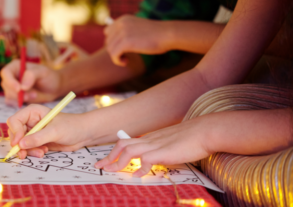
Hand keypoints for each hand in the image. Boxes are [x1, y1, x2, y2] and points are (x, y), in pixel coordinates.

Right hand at [1, 60, 62, 103]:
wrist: (54, 87)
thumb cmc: (48, 76)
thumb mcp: (42, 72)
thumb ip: (31, 76)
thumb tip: (22, 87)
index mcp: (16, 66)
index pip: (6, 72)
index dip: (10, 81)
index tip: (19, 89)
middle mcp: (12, 76)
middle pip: (6, 85)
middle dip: (17, 93)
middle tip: (32, 95)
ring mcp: (12, 87)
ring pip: (8, 95)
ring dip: (20, 98)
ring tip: (35, 95)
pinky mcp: (15, 97)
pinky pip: (11, 102)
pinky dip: (19, 103)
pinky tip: (30, 99)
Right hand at [7, 104, 89, 158]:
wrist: (83, 134)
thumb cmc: (71, 126)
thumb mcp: (55, 131)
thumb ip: (38, 137)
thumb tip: (21, 144)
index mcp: (32, 112)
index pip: (14, 121)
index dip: (15, 132)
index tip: (19, 143)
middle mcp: (30, 121)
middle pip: (14, 133)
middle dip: (20, 144)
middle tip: (25, 153)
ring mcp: (33, 131)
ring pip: (20, 143)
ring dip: (27, 150)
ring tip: (41, 153)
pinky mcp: (37, 141)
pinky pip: (28, 148)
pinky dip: (32, 152)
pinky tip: (43, 151)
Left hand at [94, 117, 211, 176]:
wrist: (206, 131)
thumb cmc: (193, 138)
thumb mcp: (171, 143)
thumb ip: (161, 149)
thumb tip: (154, 160)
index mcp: (151, 138)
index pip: (127, 142)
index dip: (114, 152)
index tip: (106, 160)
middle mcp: (150, 140)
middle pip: (122, 145)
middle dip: (109, 157)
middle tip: (101, 167)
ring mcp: (156, 145)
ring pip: (129, 150)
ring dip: (118, 162)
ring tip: (112, 172)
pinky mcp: (164, 152)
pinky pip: (146, 160)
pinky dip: (139, 169)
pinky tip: (137, 176)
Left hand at [104, 15, 169, 65]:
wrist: (167, 34)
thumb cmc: (156, 34)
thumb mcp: (138, 29)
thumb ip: (125, 33)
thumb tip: (112, 46)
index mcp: (123, 19)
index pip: (107, 32)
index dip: (113, 42)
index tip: (123, 49)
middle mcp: (120, 24)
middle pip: (108, 42)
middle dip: (115, 50)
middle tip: (126, 55)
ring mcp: (122, 32)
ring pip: (110, 49)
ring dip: (117, 57)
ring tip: (127, 59)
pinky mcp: (125, 42)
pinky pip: (114, 55)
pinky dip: (118, 61)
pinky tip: (126, 62)